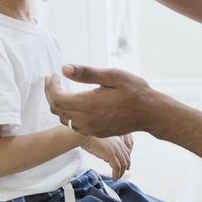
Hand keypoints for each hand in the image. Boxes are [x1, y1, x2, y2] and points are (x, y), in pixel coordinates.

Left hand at [44, 64, 164, 137]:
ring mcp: (92, 128)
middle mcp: (87, 120)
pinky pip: (75, 126)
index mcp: (88, 104)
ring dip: (58, 105)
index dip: (51, 86)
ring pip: (64, 120)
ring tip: (60, 90)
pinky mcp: (97, 132)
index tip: (54, 74)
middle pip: (57, 110)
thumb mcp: (112, 76)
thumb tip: (64, 68)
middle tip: (52, 80)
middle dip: (51, 94)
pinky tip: (74, 103)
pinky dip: (68, 115)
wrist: (151, 113)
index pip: (57, 98)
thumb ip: (86, 73)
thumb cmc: (134, 91)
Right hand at [81, 136, 130, 180]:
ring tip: (117, 178)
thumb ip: (109, 147)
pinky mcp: (110, 154)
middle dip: (125, 168)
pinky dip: (116, 174)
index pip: (127, 152)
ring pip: (123, 164)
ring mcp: (115, 149)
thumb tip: (109, 157)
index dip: (127, 161)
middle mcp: (118, 144)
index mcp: (117, 140)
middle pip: (127, 159)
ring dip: (121, 173)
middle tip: (121, 174)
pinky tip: (114, 178)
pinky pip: (117, 167)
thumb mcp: (103, 142)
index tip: (126, 167)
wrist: (84, 136)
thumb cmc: (91, 139)